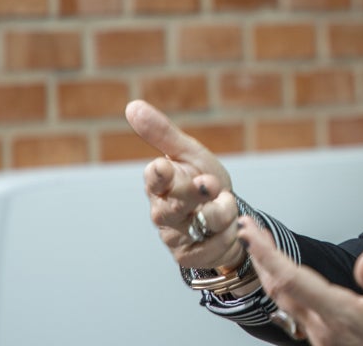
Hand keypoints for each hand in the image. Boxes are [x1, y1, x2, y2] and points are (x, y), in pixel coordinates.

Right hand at [125, 99, 243, 268]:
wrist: (225, 215)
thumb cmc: (201, 180)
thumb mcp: (189, 154)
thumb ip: (163, 133)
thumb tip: (133, 106)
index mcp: (159, 183)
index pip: (154, 179)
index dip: (159, 175)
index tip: (163, 167)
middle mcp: (161, 211)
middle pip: (175, 204)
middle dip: (195, 192)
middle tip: (209, 183)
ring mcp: (173, 236)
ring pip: (203, 223)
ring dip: (223, 211)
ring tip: (226, 203)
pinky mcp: (188, 256)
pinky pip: (215, 245)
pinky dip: (229, 233)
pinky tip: (228, 227)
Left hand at [237, 216, 362, 345]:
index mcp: (343, 315)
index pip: (292, 280)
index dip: (267, 254)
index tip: (251, 232)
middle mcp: (326, 329)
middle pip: (279, 289)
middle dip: (259, 256)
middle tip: (248, 227)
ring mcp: (323, 338)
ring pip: (283, 301)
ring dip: (268, 270)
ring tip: (260, 245)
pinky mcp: (326, 341)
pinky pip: (294, 311)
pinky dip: (282, 285)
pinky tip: (282, 274)